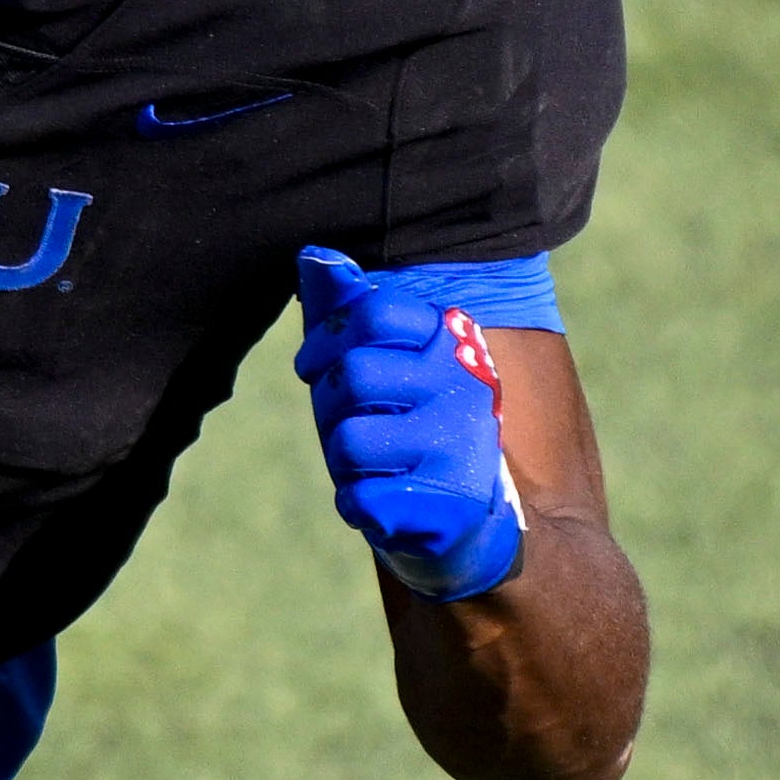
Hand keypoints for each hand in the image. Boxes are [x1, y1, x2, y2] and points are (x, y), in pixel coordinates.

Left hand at [289, 245, 525, 602]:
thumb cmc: (409, 429)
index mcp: (452, 342)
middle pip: (353, 375)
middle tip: (353, 425)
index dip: (326, 338)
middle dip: (330, 408)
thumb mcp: (384, 365)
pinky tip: (387, 502)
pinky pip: (359, 498)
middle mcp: (464, 385)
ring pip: (349, 441)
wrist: (467, 522)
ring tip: (376, 466)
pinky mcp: (448, 504)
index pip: (375, 312)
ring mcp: (460, 445)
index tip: (315, 366)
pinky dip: (357, 505)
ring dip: (343, 462)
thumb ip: (351, 314)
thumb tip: (313, 257)